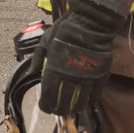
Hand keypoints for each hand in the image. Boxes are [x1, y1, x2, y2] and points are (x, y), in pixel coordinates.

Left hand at [29, 0, 123, 115]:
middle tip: (58, 109)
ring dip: (74, 108)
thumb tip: (32, 71)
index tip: (45, 106)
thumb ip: (38, 57)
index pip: (48, 97)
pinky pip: (95, 96)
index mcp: (54, 69)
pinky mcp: (100, 76)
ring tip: (71, 108)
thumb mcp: (46, 41)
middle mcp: (70, 78)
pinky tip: (86, 100)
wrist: (90, 23)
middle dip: (59, 109)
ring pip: (80, 103)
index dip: (46, 105)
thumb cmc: (66, 30)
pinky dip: (89, 101)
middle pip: (64, 104)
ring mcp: (87, 78)